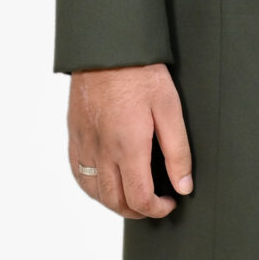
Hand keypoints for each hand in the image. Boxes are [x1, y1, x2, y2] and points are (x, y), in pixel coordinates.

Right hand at [68, 64, 192, 218]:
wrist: (107, 48)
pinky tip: (106, 182)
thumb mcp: (170, 109)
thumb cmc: (141, 74)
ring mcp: (84, 143)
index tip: (170, 202)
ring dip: (115, 203)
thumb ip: (178, 152)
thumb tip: (183, 186)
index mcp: (128, 147)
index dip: (157, 209)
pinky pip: (78, 173)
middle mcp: (102, 150)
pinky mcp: (75, 134)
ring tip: (134, 195)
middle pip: (115, 202)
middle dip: (138, 211)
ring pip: (94, 192)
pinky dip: (92, 187)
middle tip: (155, 202)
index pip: (138, 198)